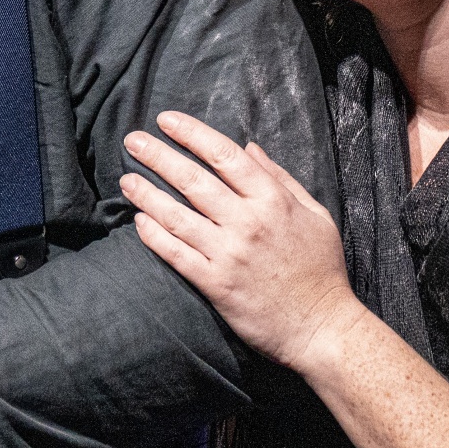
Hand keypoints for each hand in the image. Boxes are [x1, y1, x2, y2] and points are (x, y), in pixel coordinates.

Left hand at [121, 110, 362, 372]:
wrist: (321, 327)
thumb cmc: (321, 269)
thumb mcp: (315, 213)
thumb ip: (280, 177)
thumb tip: (249, 147)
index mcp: (273, 200)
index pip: (223, 155)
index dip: (191, 133)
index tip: (166, 120)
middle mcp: (248, 222)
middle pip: (193, 180)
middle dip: (158, 155)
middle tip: (132, 140)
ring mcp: (229, 254)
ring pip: (177, 216)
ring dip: (147, 194)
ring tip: (126, 179)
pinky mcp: (216, 284)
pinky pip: (177, 254)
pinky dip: (154, 236)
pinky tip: (139, 221)